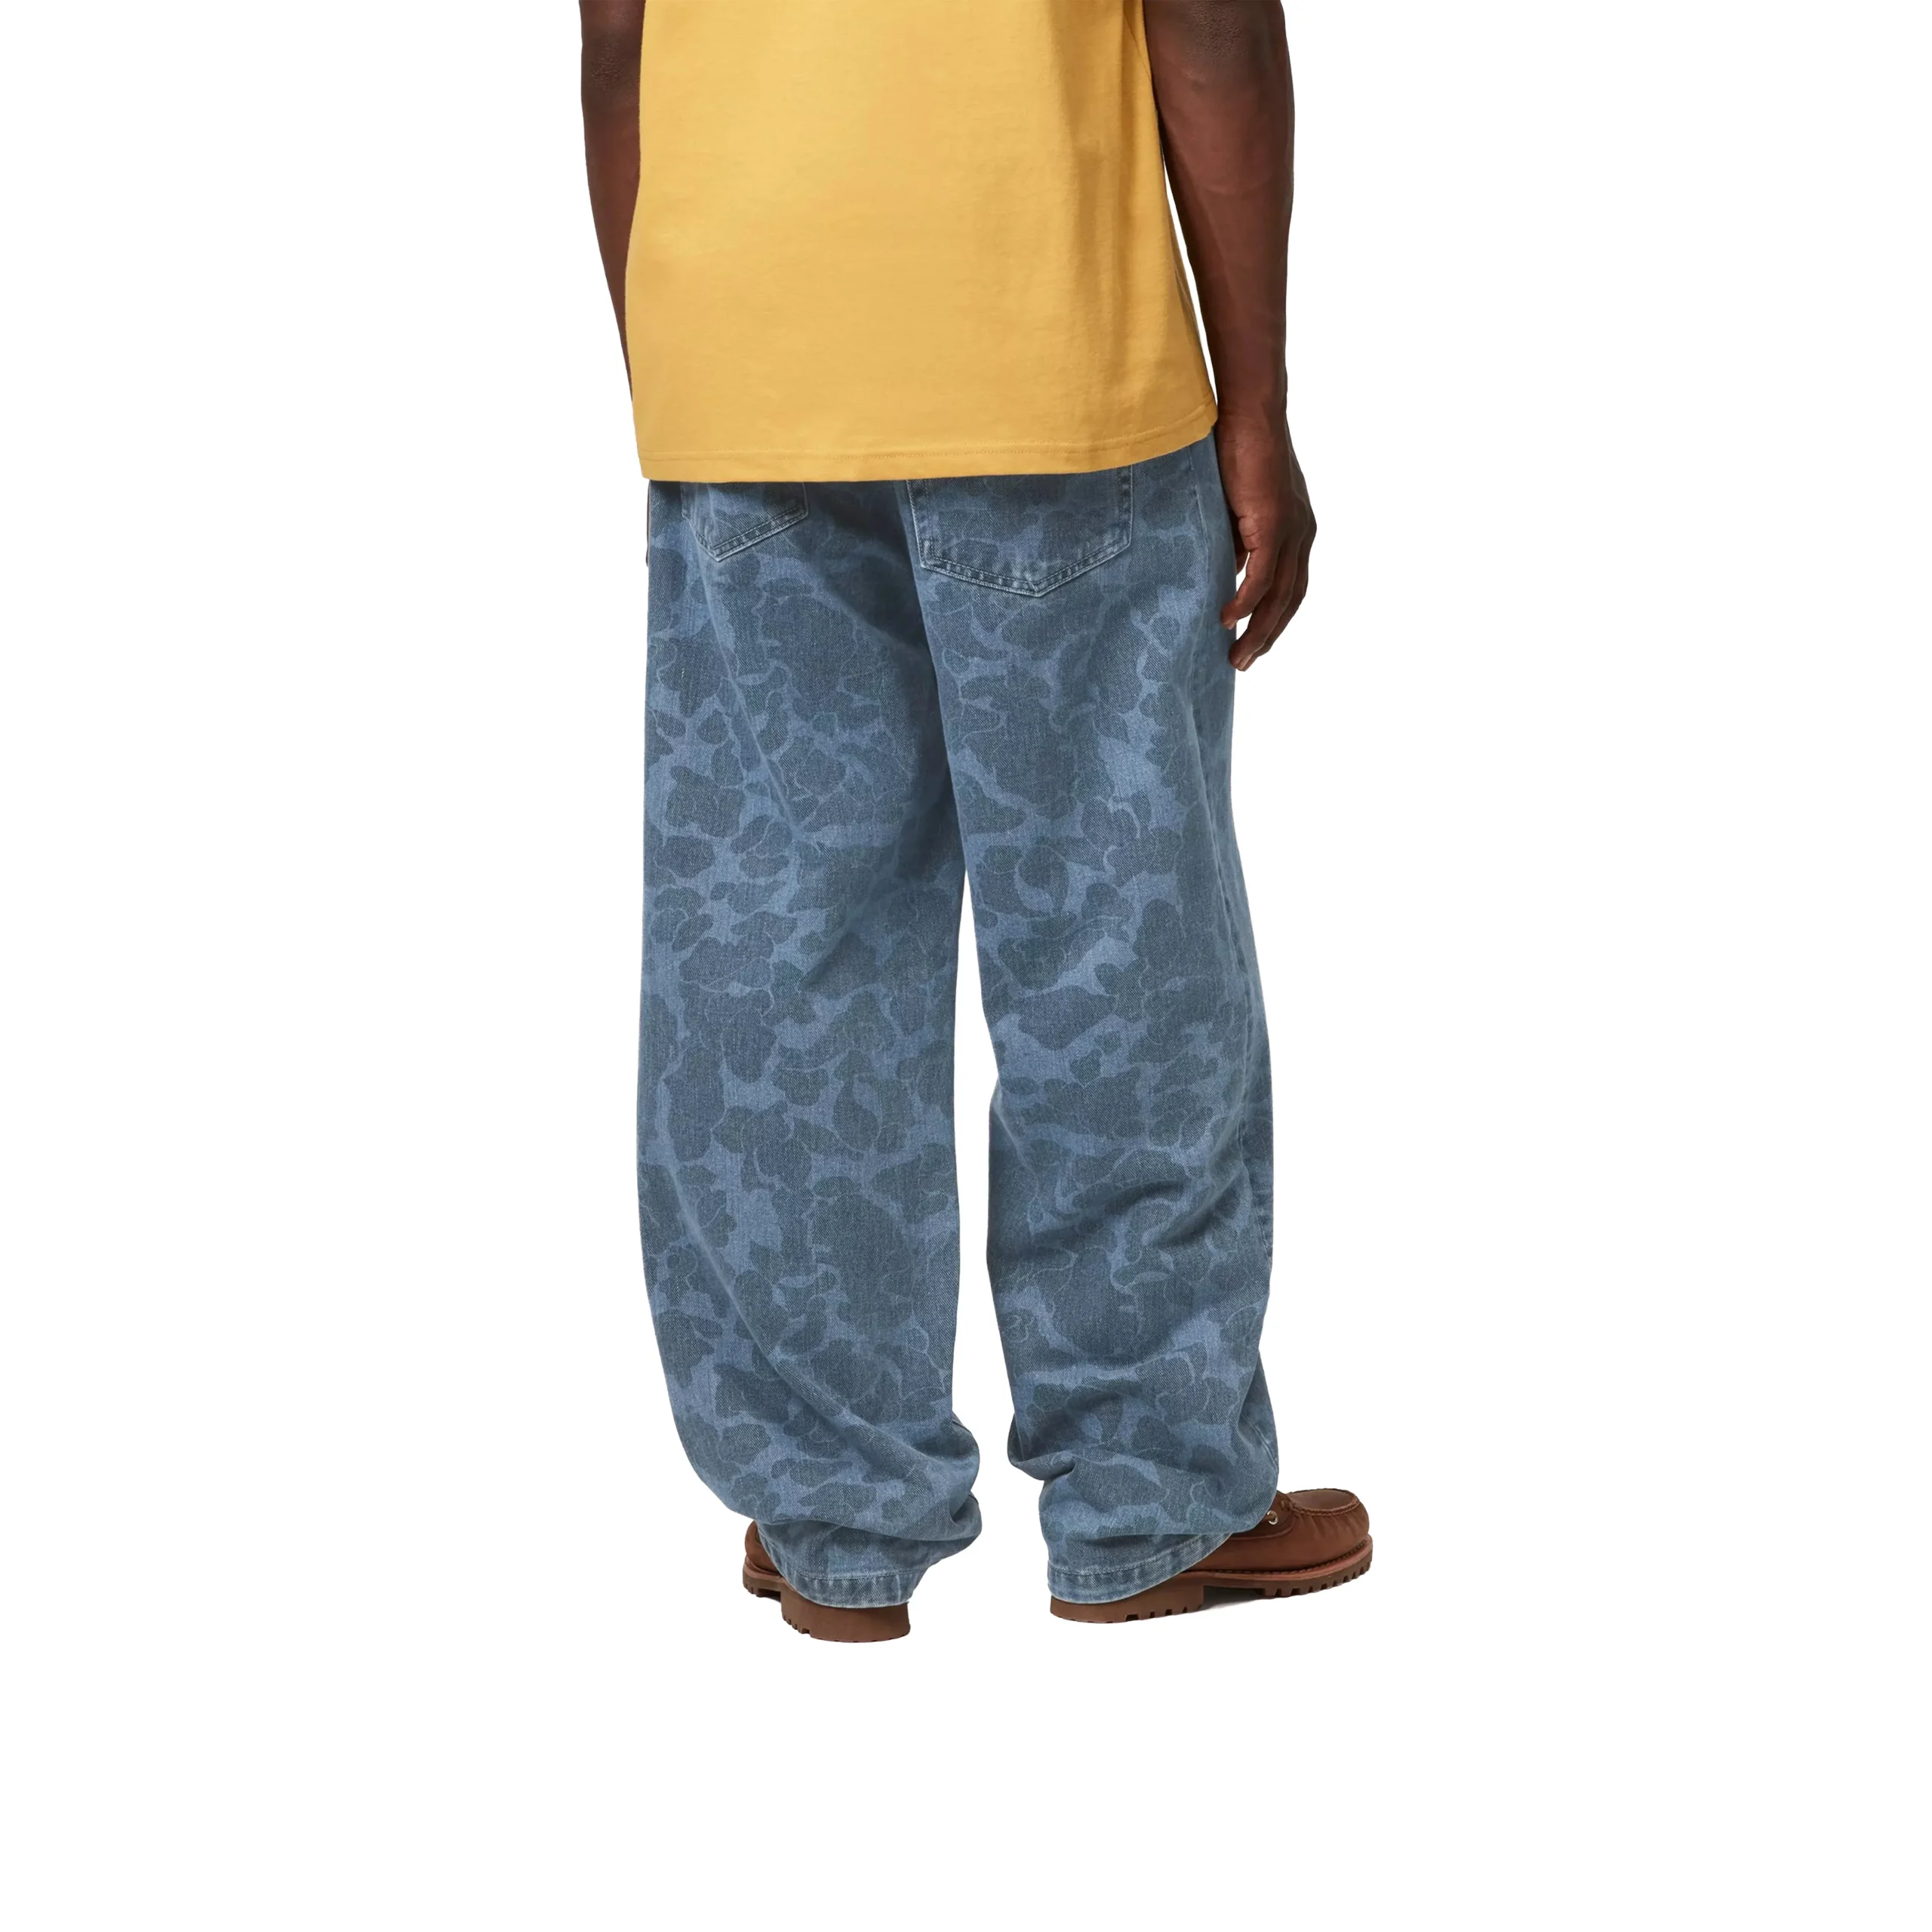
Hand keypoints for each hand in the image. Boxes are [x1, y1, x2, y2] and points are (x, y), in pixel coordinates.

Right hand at [1215, 411, 1315, 670]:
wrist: (1248, 412)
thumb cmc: (1237, 450)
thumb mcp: (1235, 507)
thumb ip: (1235, 541)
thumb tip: (1223, 572)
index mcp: (1297, 530)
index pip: (1290, 587)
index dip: (1273, 619)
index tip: (1253, 643)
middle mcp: (1302, 533)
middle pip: (1290, 599)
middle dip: (1267, 635)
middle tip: (1243, 663)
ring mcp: (1292, 529)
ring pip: (1279, 594)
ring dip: (1258, 629)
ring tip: (1236, 655)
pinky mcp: (1275, 522)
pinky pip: (1262, 574)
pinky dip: (1246, 601)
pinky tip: (1228, 619)